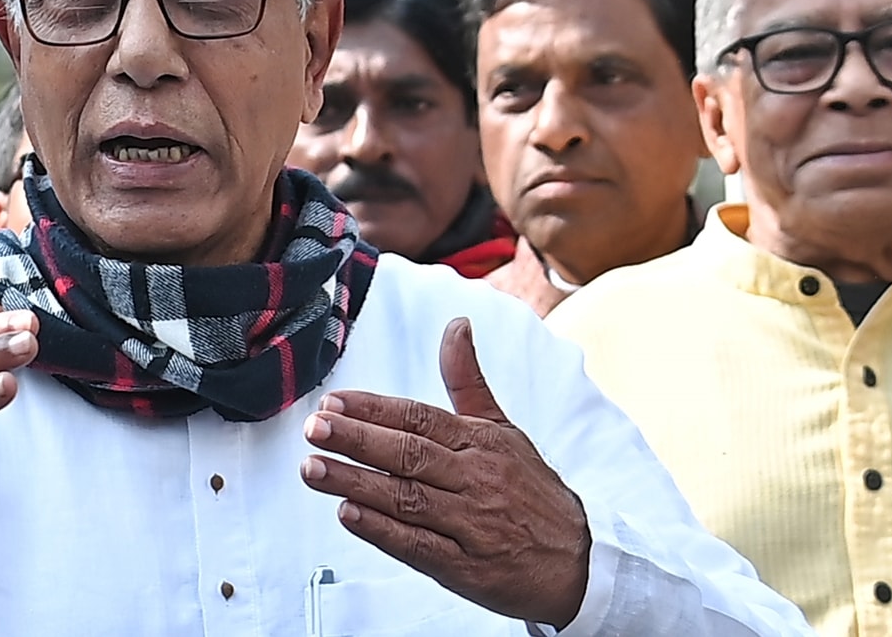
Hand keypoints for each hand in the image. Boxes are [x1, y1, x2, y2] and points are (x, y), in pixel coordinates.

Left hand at [300, 317, 589, 626]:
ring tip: (314, 469)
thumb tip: (457, 325)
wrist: (578, 561)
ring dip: (356, 482)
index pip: (421, 418)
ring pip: (407, 497)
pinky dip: (383, 530)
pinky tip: (349, 515)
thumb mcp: (503, 429)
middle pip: (410, 453)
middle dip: (358, 438)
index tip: (335, 401)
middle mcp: (475, 479)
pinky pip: (419, 545)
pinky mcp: (466, 566)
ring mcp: (470, 523)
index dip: (375, 409)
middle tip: (316, 428)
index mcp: (480, 442)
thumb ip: (468, 380)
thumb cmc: (531, 491)